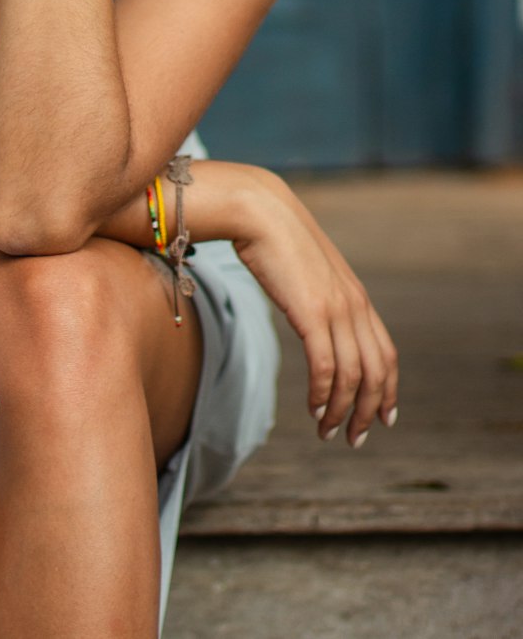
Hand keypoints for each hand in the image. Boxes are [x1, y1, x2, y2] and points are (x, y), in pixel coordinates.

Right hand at [233, 174, 398, 446]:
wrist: (260, 211)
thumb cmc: (276, 239)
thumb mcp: (309, 272)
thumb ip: (319, 296)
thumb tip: (311, 315)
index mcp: (357, 297)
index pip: (386, 354)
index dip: (389, 390)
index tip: (383, 418)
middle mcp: (354, 305)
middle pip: (376, 372)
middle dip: (368, 411)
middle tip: (354, 438)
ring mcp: (335, 309)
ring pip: (352, 376)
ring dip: (341, 410)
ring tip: (327, 432)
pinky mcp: (311, 312)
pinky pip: (325, 366)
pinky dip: (322, 394)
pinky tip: (313, 408)